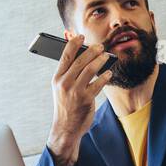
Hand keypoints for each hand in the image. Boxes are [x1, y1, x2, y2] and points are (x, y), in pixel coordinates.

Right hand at [47, 32, 113, 165]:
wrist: (66, 128)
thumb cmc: (66, 106)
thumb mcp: (61, 88)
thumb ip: (68, 72)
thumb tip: (76, 53)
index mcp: (57, 78)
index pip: (65, 56)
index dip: (73, 43)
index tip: (81, 36)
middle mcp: (64, 83)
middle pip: (80, 61)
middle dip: (91, 50)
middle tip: (100, 46)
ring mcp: (75, 91)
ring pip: (89, 70)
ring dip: (100, 60)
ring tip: (106, 56)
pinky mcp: (86, 99)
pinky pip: (98, 84)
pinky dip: (105, 77)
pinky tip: (109, 73)